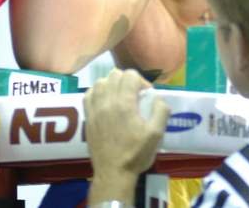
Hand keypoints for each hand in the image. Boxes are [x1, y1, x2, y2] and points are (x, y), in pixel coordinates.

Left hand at [85, 69, 169, 203]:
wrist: (113, 173)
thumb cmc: (136, 154)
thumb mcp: (156, 134)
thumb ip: (161, 111)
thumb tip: (158, 98)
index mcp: (125, 103)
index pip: (130, 75)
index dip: (141, 81)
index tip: (146, 95)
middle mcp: (107, 101)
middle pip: (115, 75)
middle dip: (127, 81)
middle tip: (134, 95)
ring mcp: (95, 108)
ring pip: (100, 81)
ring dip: (112, 84)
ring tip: (120, 97)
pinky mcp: (87, 116)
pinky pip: (88, 94)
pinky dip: (97, 91)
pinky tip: (105, 100)